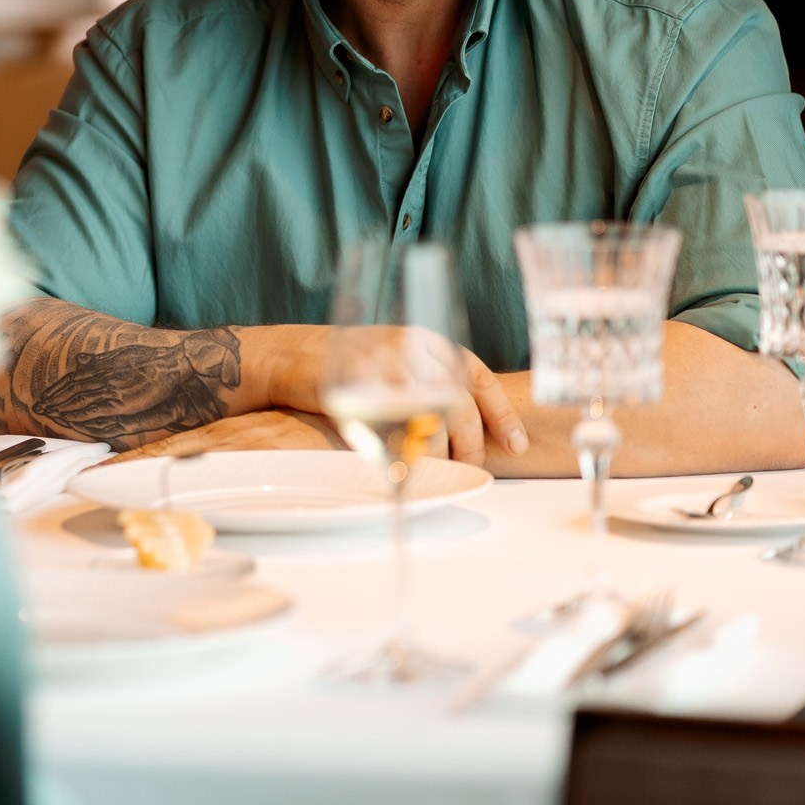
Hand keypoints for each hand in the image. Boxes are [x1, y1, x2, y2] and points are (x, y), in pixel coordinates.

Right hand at [242, 323, 527, 463]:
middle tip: (469, 465)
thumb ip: (428, 379)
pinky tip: (403, 459)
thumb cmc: (345, 365)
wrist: (288, 357)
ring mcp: (384, 367)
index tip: (516, 444)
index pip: (477, 375)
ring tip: (430, 464)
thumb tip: (468, 423)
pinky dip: (405, 450)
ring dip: (435, 451)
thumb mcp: (395, 359)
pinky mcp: (360, 388)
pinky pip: (396, 429)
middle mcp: (410, 347)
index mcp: (425, 339)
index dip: (502, 413)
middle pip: (458, 403)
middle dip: (470, 443)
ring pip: (430, 420)